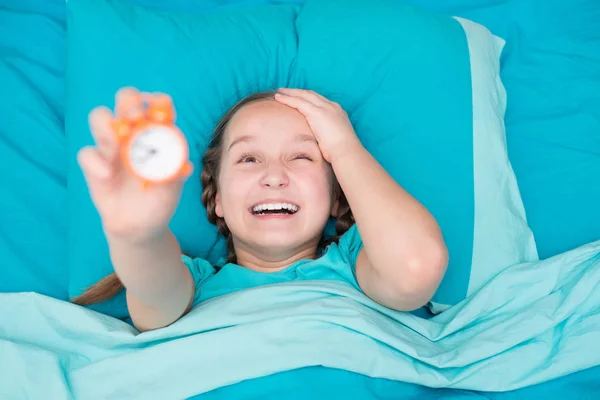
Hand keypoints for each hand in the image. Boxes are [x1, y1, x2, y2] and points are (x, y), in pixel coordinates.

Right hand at [77, 87, 190, 242]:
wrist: (140, 226)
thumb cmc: (159, 200)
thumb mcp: (172, 189)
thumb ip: (175, 175)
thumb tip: (183, 166)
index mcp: (156, 132)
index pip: (156, 105)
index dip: (158, 103)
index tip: (161, 115)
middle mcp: (132, 132)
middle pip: (125, 99)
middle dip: (128, 102)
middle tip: (134, 118)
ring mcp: (111, 145)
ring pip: (99, 117)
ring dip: (106, 126)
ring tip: (116, 145)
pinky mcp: (94, 162)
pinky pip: (86, 153)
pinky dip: (95, 162)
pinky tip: (107, 176)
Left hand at [274, 88, 362, 163]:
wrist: (346, 152)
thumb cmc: (341, 151)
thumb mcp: (335, 138)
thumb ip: (326, 134)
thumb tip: (319, 140)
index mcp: (337, 111)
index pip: (319, 100)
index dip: (307, 97)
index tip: (298, 97)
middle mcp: (331, 106)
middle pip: (311, 94)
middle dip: (298, 92)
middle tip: (285, 91)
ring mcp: (324, 108)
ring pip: (303, 95)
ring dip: (290, 93)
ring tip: (279, 92)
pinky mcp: (316, 113)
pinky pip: (298, 102)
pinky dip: (287, 99)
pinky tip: (278, 98)